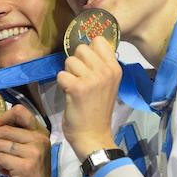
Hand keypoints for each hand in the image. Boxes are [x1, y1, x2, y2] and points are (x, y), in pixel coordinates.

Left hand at [0, 104, 50, 176]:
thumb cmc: (28, 170)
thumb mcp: (26, 148)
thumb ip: (13, 135)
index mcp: (39, 131)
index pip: (19, 111)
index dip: (0, 117)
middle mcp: (39, 138)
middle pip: (4, 129)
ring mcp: (34, 152)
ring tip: (3, 165)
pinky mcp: (25, 166)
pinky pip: (0, 158)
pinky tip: (6, 172)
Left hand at [57, 36, 120, 160]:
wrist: (93, 135)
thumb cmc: (97, 109)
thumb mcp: (107, 83)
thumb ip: (99, 65)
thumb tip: (87, 46)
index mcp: (115, 68)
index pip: (98, 40)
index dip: (88, 50)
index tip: (87, 64)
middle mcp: (106, 71)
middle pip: (81, 48)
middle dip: (76, 62)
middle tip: (79, 79)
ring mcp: (92, 79)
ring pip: (69, 61)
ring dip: (68, 74)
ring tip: (75, 88)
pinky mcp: (77, 88)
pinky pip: (61, 75)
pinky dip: (61, 84)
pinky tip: (69, 95)